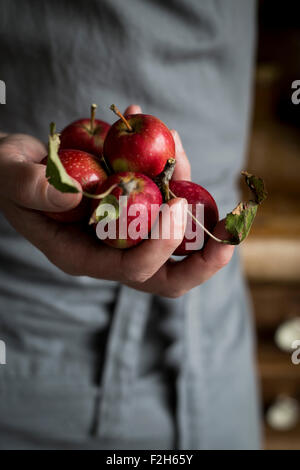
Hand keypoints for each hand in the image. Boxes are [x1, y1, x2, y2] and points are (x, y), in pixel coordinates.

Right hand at [0, 105, 233, 296]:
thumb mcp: (9, 177)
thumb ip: (32, 188)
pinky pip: (166, 201)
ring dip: (194, 201)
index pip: (132, 269)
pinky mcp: (133, 207)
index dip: (160, 245)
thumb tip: (75, 198)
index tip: (175, 205)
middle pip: (166, 276)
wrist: (17, 165)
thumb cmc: (8, 174)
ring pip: (175, 238)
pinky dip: (176, 173)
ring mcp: (125, 231)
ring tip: (178, 148)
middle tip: (231, 235)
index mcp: (81, 255)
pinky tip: (169, 139)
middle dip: (202, 262)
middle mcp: (109, 251)